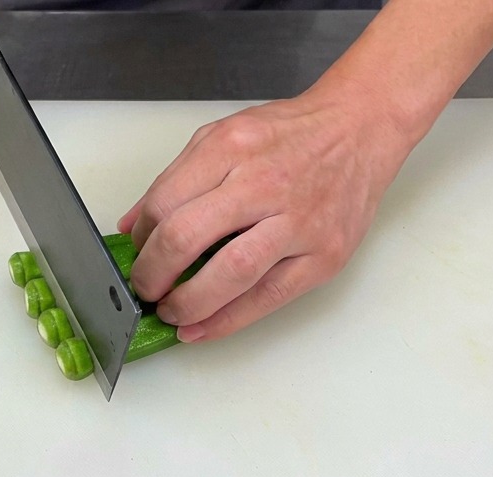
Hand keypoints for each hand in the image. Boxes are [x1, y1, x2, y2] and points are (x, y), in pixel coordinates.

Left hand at [118, 75, 412, 342]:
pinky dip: (228, 320)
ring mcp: (298, 223)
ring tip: (171, 313)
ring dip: (189, 303)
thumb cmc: (290, 136)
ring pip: (230, 274)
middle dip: (153, 274)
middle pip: (187, 237)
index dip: (142, 239)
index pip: (164, 202)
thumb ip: (175, 180)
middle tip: (145, 289)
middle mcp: (263, 184)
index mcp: (231, 148)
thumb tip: (133, 227)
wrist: (360, 131)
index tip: (138, 254)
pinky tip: (202, 329)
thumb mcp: (223, 137)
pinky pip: (268, 297)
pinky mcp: (323, 256)